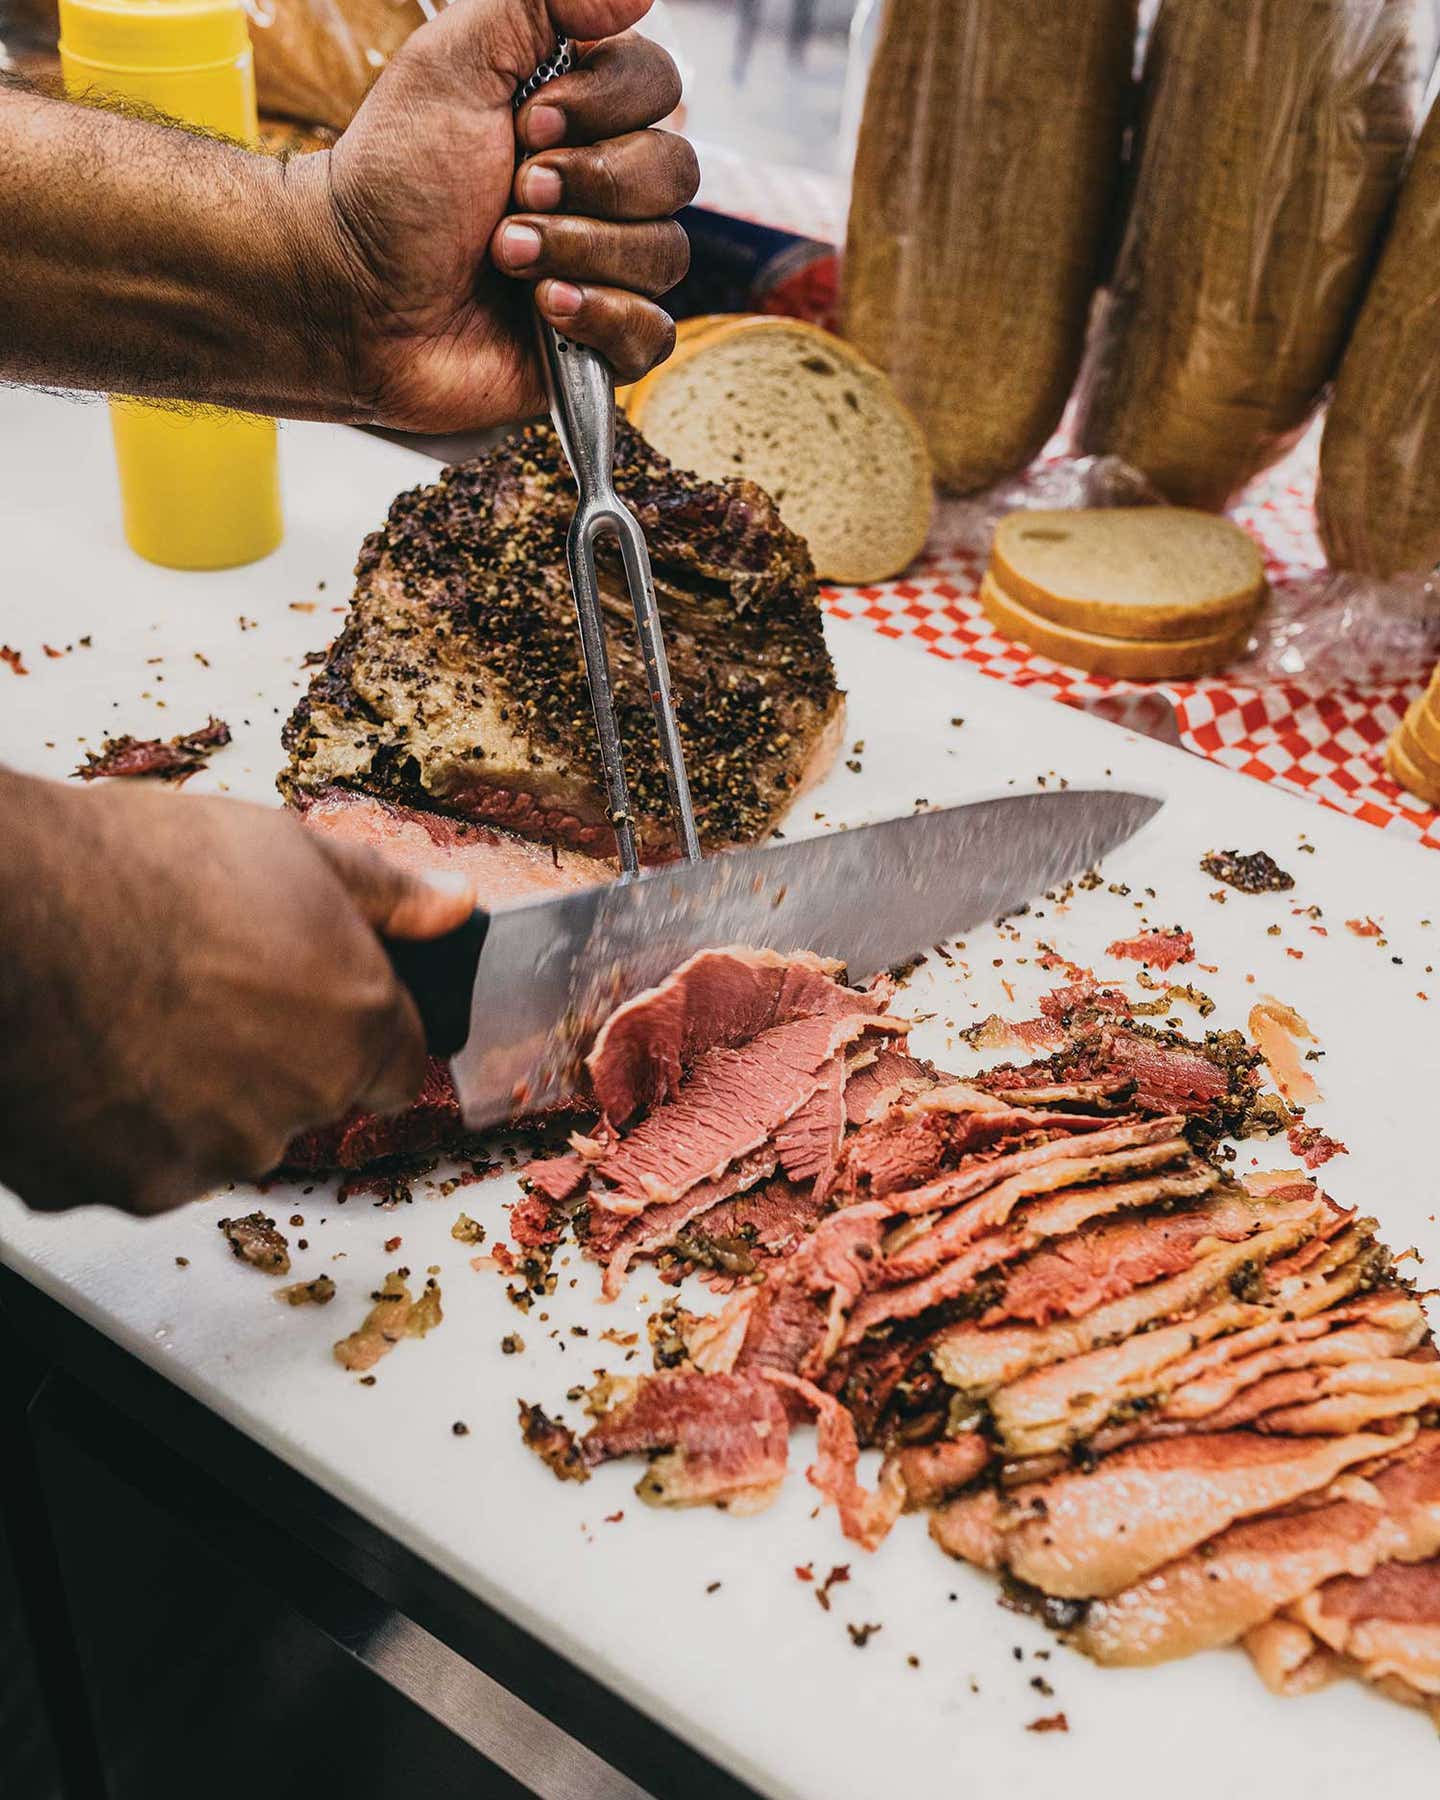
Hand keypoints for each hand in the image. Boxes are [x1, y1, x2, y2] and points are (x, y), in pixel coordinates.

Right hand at [0, 774, 474, 1214]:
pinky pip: (130, 1163)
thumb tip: (453, 907)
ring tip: (134, 1011)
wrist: (5, 912)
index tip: (320, 1002)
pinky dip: (114, 1124)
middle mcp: (292, 1110)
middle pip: (304, 1102)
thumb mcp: (290, 848)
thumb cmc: (138, 870)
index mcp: (355, 1031)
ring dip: (190, 1096)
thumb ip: (387, 894)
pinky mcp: (115, 1188)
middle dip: (268, 1056)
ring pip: (216, 1138)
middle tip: (204, 986)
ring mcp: (203, 1159)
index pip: (401, 1070)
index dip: (363, 1032)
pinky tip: (87, 1053)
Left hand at [302, 0, 697, 432]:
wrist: (356, 292)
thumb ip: (542, 1)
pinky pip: (653, 333)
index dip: (605, 107)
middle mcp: (604, 189)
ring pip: (665, 254)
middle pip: (675, 171)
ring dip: (576, 250)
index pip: (663, 87)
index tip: (528, 123)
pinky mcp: (601, 343)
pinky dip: (599, 318)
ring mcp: (607, 268)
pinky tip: (542, 312)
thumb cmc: (394, 179)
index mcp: (581, 116)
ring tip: (504, 257)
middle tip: (513, 192)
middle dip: (589, 184)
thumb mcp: (455, 60)